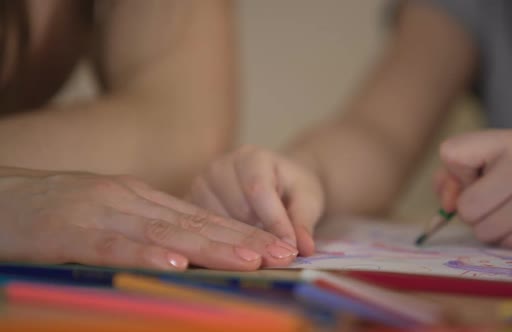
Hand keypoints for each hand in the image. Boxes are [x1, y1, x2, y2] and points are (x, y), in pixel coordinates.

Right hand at [0, 170, 297, 269]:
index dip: (238, 232)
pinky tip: (177, 266)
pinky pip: (114, 247)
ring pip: (166, 233)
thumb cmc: (50, 212)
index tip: (272, 246)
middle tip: (280, 254)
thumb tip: (179, 250)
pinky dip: (148, 256)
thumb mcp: (105, 214)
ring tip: (250, 259)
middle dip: (240, 240)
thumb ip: (141, 228)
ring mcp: (101, 213)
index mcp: (138, 198)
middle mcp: (129, 201)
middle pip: (194, 224)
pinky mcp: (69, 232)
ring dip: (210, 248)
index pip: (199, 217)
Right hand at [187, 146, 324, 255]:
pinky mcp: (189, 207)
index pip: (258, 191)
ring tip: (259, 249)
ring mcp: (200, 186)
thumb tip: (303, 248)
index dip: (275, 223)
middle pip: (237, 211)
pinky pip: (203, 233)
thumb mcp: (308, 200)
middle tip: (277, 256)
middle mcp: (219, 167)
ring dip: (241, 243)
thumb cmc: (292, 189)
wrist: (276, 183)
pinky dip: (223, 246)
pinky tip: (239, 253)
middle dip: (259, 237)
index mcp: (250, 157)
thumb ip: (304, 221)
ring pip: (218, 226)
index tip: (290, 250)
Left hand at [434, 129, 511, 250]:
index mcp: (510, 141)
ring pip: (480, 230)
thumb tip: (446, 205)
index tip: (481, 171)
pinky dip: (510, 238)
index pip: (450, 153)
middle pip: (464, 206)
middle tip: (501, 197)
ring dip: (491, 226)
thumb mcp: (495, 158)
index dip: (457, 170)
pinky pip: (502, 244)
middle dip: (474, 208)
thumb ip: (454, 172)